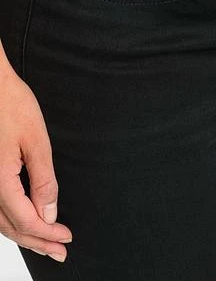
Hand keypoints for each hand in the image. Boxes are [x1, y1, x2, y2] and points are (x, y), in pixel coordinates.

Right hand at [0, 43, 72, 261]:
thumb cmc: (12, 104)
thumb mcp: (36, 140)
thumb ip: (43, 179)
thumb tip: (50, 212)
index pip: (26, 220)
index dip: (47, 232)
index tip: (67, 238)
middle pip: (12, 227)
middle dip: (38, 241)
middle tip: (60, 252)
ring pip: (1, 221)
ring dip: (25, 234)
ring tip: (46, 244)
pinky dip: (12, 220)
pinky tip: (25, 222)